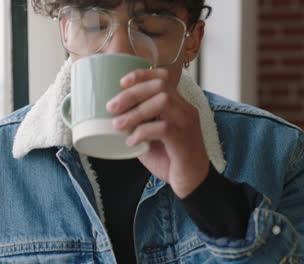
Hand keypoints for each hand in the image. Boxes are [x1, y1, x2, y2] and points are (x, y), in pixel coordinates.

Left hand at [106, 68, 209, 197]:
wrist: (192, 183)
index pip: (164, 77)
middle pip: (160, 86)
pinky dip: (143, 132)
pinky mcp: (184, 140)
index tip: (121, 82)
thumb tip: (112, 119)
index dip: (142, 75)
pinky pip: (163, 128)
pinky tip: (131, 143)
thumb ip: (136, 126)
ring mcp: (186, 123)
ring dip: (135, 112)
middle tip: (111, 106)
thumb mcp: (149, 139)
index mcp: (177, 105)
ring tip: (117, 124)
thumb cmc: (170, 160)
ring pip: (162, 102)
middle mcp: (184, 110)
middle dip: (132, 93)